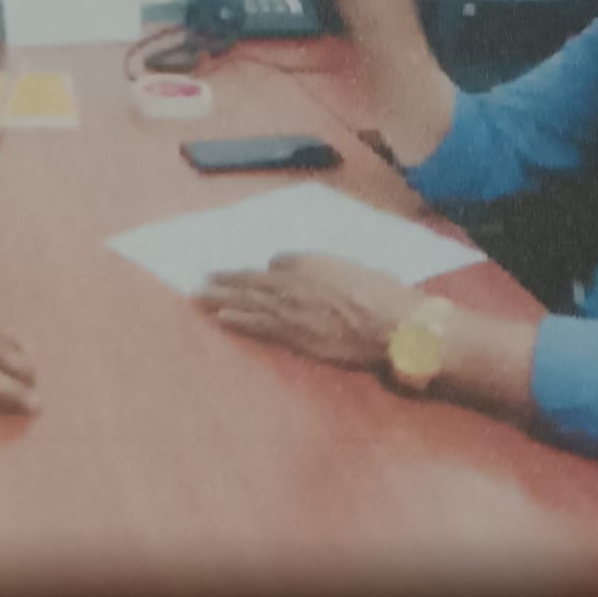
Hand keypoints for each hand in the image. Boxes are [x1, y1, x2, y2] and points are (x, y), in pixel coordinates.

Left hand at [195, 253, 423, 368]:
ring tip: (199, 297)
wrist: (397, 326)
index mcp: (309, 261)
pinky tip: (222, 318)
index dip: (268, 270)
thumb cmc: (385, 294)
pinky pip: (261, 326)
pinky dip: (239, 320)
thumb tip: (302, 273)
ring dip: (221, 299)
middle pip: (252, 280)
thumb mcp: (354, 267)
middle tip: (202, 279)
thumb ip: (325, 268)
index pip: (278, 262)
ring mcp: (292, 311)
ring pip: (249, 302)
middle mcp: (293, 282)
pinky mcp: (297, 336)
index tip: (255, 274)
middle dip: (225, 280)